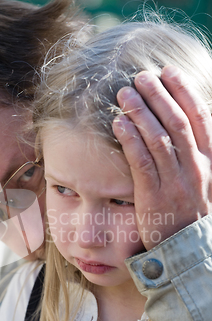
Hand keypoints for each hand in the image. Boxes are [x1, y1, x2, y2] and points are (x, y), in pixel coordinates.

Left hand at [113, 65, 211, 250]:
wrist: (185, 248)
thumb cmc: (189, 210)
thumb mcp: (203, 181)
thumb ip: (197, 153)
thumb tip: (187, 121)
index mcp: (210, 161)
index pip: (200, 118)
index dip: (184, 92)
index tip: (169, 71)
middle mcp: (196, 168)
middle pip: (177, 123)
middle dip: (159, 95)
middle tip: (141, 76)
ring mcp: (176, 183)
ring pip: (159, 139)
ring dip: (141, 112)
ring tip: (125, 94)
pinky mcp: (154, 196)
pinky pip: (142, 162)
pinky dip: (130, 140)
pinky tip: (118, 124)